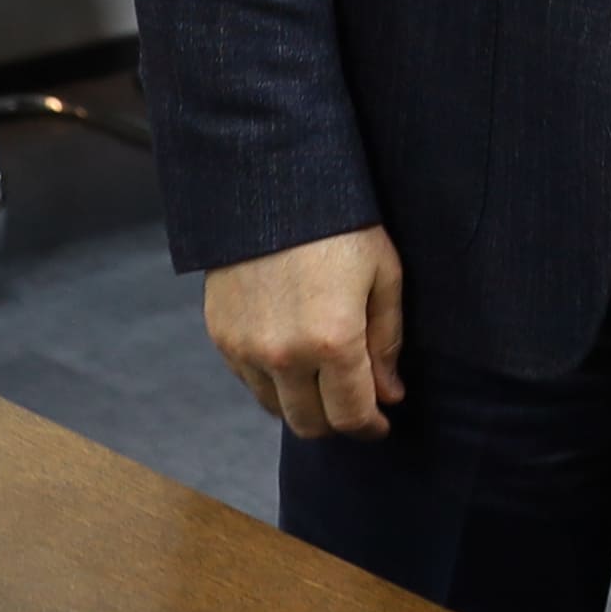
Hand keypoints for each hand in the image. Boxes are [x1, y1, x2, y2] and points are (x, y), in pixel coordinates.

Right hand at [204, 225, 404, 440]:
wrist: (270, 183)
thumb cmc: (340, 225)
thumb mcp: (383, 275)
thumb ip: (386, 342)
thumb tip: (389, 395)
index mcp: (333, 341)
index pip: (350, 416)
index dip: (369, 427)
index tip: (379, 424)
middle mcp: (284, 355)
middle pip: (310, 424)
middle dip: (336, 423)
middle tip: (353, 406)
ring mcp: (246, 348)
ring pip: (276, 408)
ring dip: (301, 404)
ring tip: (321, 378)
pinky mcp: (221, 336)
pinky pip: (249, 381)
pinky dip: (272, 381)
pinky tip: (291, 356)